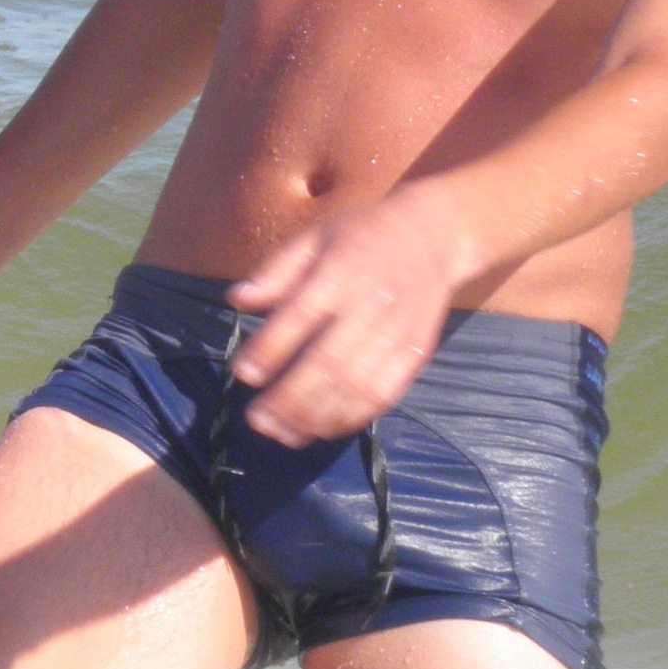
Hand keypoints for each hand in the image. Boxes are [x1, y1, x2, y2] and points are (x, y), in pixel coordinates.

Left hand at [225, 182, 471, 445]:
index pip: (300, 315)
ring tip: (283, 433)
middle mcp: (370, 304)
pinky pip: (383, 395)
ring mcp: (397, 333)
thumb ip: (275, 271)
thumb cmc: (362, 235)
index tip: (242, 373)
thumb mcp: (314, 238)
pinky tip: (323, 428)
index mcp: (340, 270)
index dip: (269, 349)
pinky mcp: (415, 354)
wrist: (432, 236)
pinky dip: (351, 418)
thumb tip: (235, 300)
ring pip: (355, 386)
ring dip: (316, 416)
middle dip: (289, 397)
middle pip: (328, 361)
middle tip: (257, 420)